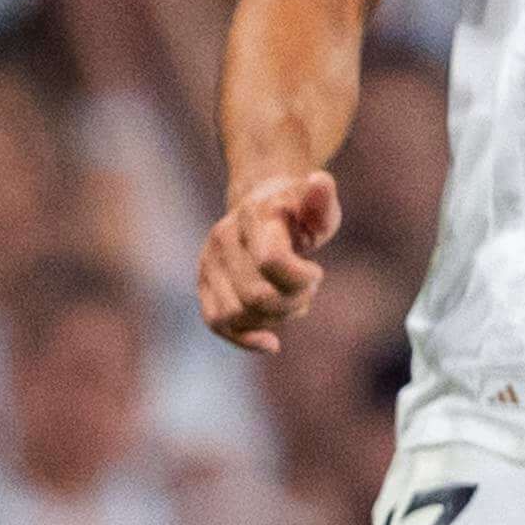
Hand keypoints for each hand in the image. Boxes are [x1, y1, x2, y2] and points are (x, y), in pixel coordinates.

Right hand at [198, 169, 340, 354]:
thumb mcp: (318, 204)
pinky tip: (271, 344)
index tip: (315, 273)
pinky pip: (215, 322)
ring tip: (290, 302)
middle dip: (293, 302)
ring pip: (237, 314)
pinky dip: (243, 339)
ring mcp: (208, 264)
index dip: (301, 279)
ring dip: (273, 319)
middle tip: (308, 290)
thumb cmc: (298, 209)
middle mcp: (222, 240)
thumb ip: (321, 199)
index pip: (272, 261)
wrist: (259, 204)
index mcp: (252, 218)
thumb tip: (318, 180)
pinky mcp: (203, 284)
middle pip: (257, 296)